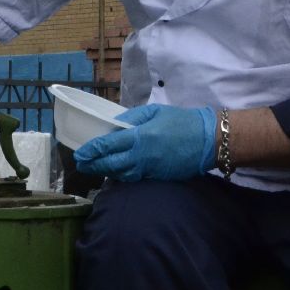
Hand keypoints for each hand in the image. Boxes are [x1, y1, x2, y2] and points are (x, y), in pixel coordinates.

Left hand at [73, 103, 215, 182]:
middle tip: (82, 164)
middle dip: (94, 165)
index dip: (92, 150)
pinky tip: (117, 172)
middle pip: (111, 164)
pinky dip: (122, 175)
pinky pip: (134, 177)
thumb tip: (116, 125)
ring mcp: (150, 169)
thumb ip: (132, 118)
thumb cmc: (182, 122)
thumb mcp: (155, 111)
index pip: (108, 145)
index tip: (80, 153)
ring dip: (107, 172)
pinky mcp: (158, 177)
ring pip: (121, 174)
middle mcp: (141, 155)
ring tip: (97, 168)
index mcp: (140, 136)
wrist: (208, 140)